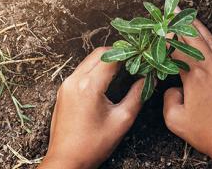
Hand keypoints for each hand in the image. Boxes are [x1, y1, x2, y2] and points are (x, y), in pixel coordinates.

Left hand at [39, 47, 143, 168]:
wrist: (66, 161)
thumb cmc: (93, 145)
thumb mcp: (122, 120)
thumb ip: (137, 95)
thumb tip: (148, 79)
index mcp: (89, 86)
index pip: (112, 56)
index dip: (130, 54)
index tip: (142, 57)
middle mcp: (74, 80)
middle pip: (99, 53)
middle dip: (118, 53)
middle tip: (135, 61)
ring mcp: (66, 85)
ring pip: (89, 61)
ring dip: (106, 61)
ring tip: (124, 70)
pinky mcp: (63, 91)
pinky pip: (81, 71)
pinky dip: (95, 70)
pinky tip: (108, 80)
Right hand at [163, 19, 211, 167]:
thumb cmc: (209, 134)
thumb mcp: (176, 120)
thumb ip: (169, 99)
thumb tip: (174, 89)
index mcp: (197, 76)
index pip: (177, 49)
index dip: (166, 38)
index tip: (158, 29)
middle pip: (196, 37)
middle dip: (183, 22)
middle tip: (174, 9)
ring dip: (200, 28)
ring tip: (190, 18)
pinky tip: (210, 41)